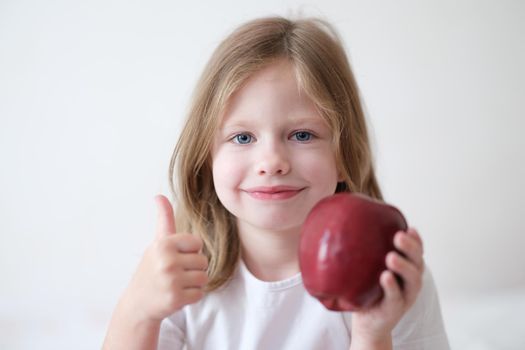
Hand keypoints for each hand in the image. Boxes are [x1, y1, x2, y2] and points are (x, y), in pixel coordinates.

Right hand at [122, 194, 207, 321]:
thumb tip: (159, 196)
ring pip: (204, 278)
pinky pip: (200, 293)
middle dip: (193, 269)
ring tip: (177, 284)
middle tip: (176, 274)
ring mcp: (171, 281)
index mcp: (164, 244)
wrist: (137, 304)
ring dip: (194, 283)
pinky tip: (177, 295)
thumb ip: (164, 219)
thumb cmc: (151, 270)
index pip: (197, 243)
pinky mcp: (176, 298)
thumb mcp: (157, 243)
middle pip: (203, 261)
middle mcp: (167, 261)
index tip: (177, 257)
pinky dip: (192, 296)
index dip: (191, 252)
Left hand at [350, 227, 423, 347]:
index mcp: (406, 269)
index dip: (416, 240)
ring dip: (404, 267)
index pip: (417, 251)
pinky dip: (391, 287)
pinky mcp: (395, 310)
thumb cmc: (367, 290)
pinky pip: (395, 298)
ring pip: (412, 280)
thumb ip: (366, 251)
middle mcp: (410, 282)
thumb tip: (341, 222)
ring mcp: (405, 296)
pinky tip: (385, 277)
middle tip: (398, 236)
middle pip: (418, 262)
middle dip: (411, 248)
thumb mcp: (368, 268)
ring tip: (391, 256)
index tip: (408, 227)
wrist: (367, 324)